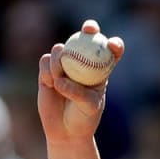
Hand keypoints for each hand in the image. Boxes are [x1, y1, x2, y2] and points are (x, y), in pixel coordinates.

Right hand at [38, 19, 123, 144]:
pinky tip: (49, 83)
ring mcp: (65, 65)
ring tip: (58, 80)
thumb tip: (61, 79)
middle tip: (89, 29)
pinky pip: (45, 61)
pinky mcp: (47, 70)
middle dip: (90, 28)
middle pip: (87, 38)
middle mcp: (84, 64)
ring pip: (60, 49)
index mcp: (102, 71)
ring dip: (59, 59)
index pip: (111, 53)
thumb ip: (78, 93)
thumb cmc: (84, 118)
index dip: (115, 44)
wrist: (66, 130)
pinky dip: (46, 70)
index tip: (112, 45)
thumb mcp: (88, 107)